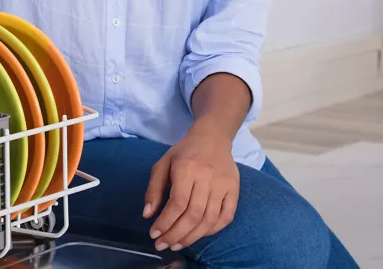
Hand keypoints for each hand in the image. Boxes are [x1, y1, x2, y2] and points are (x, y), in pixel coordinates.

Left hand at [143, 125, 239, 251]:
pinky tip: (198, 235)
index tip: (154, 234)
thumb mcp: (163, 164)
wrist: (212, 138)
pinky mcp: (234, 190)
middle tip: (163, 245)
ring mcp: (223, 185)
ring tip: (177, 244)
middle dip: (176, 234)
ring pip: (209, 219)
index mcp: (186, 168)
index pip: (177, 203)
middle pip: (193, 214)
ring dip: (192, 236)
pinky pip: (226, 217)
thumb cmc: (184, 152)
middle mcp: (207, 177)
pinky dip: (212, 230)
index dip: (165, 222)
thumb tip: (148, 215)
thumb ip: (153, 189)